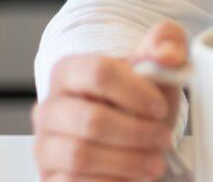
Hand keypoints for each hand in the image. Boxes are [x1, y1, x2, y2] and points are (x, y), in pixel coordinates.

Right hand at [32, 21, 187, 181]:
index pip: (99, 72)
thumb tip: (167, 54)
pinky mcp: (50, 178)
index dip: (136, 92)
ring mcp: (44, 145)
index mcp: (70, 71)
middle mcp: (49, 107)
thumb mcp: (160, 67)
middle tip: (162, 139)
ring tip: (154, 163)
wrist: (130, 139)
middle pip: (91, 119)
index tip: (160, 107)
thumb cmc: (141, 101)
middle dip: (136, 132)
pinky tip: (133, 178)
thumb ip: (168, 44)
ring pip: (81, 155)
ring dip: (127, 161)